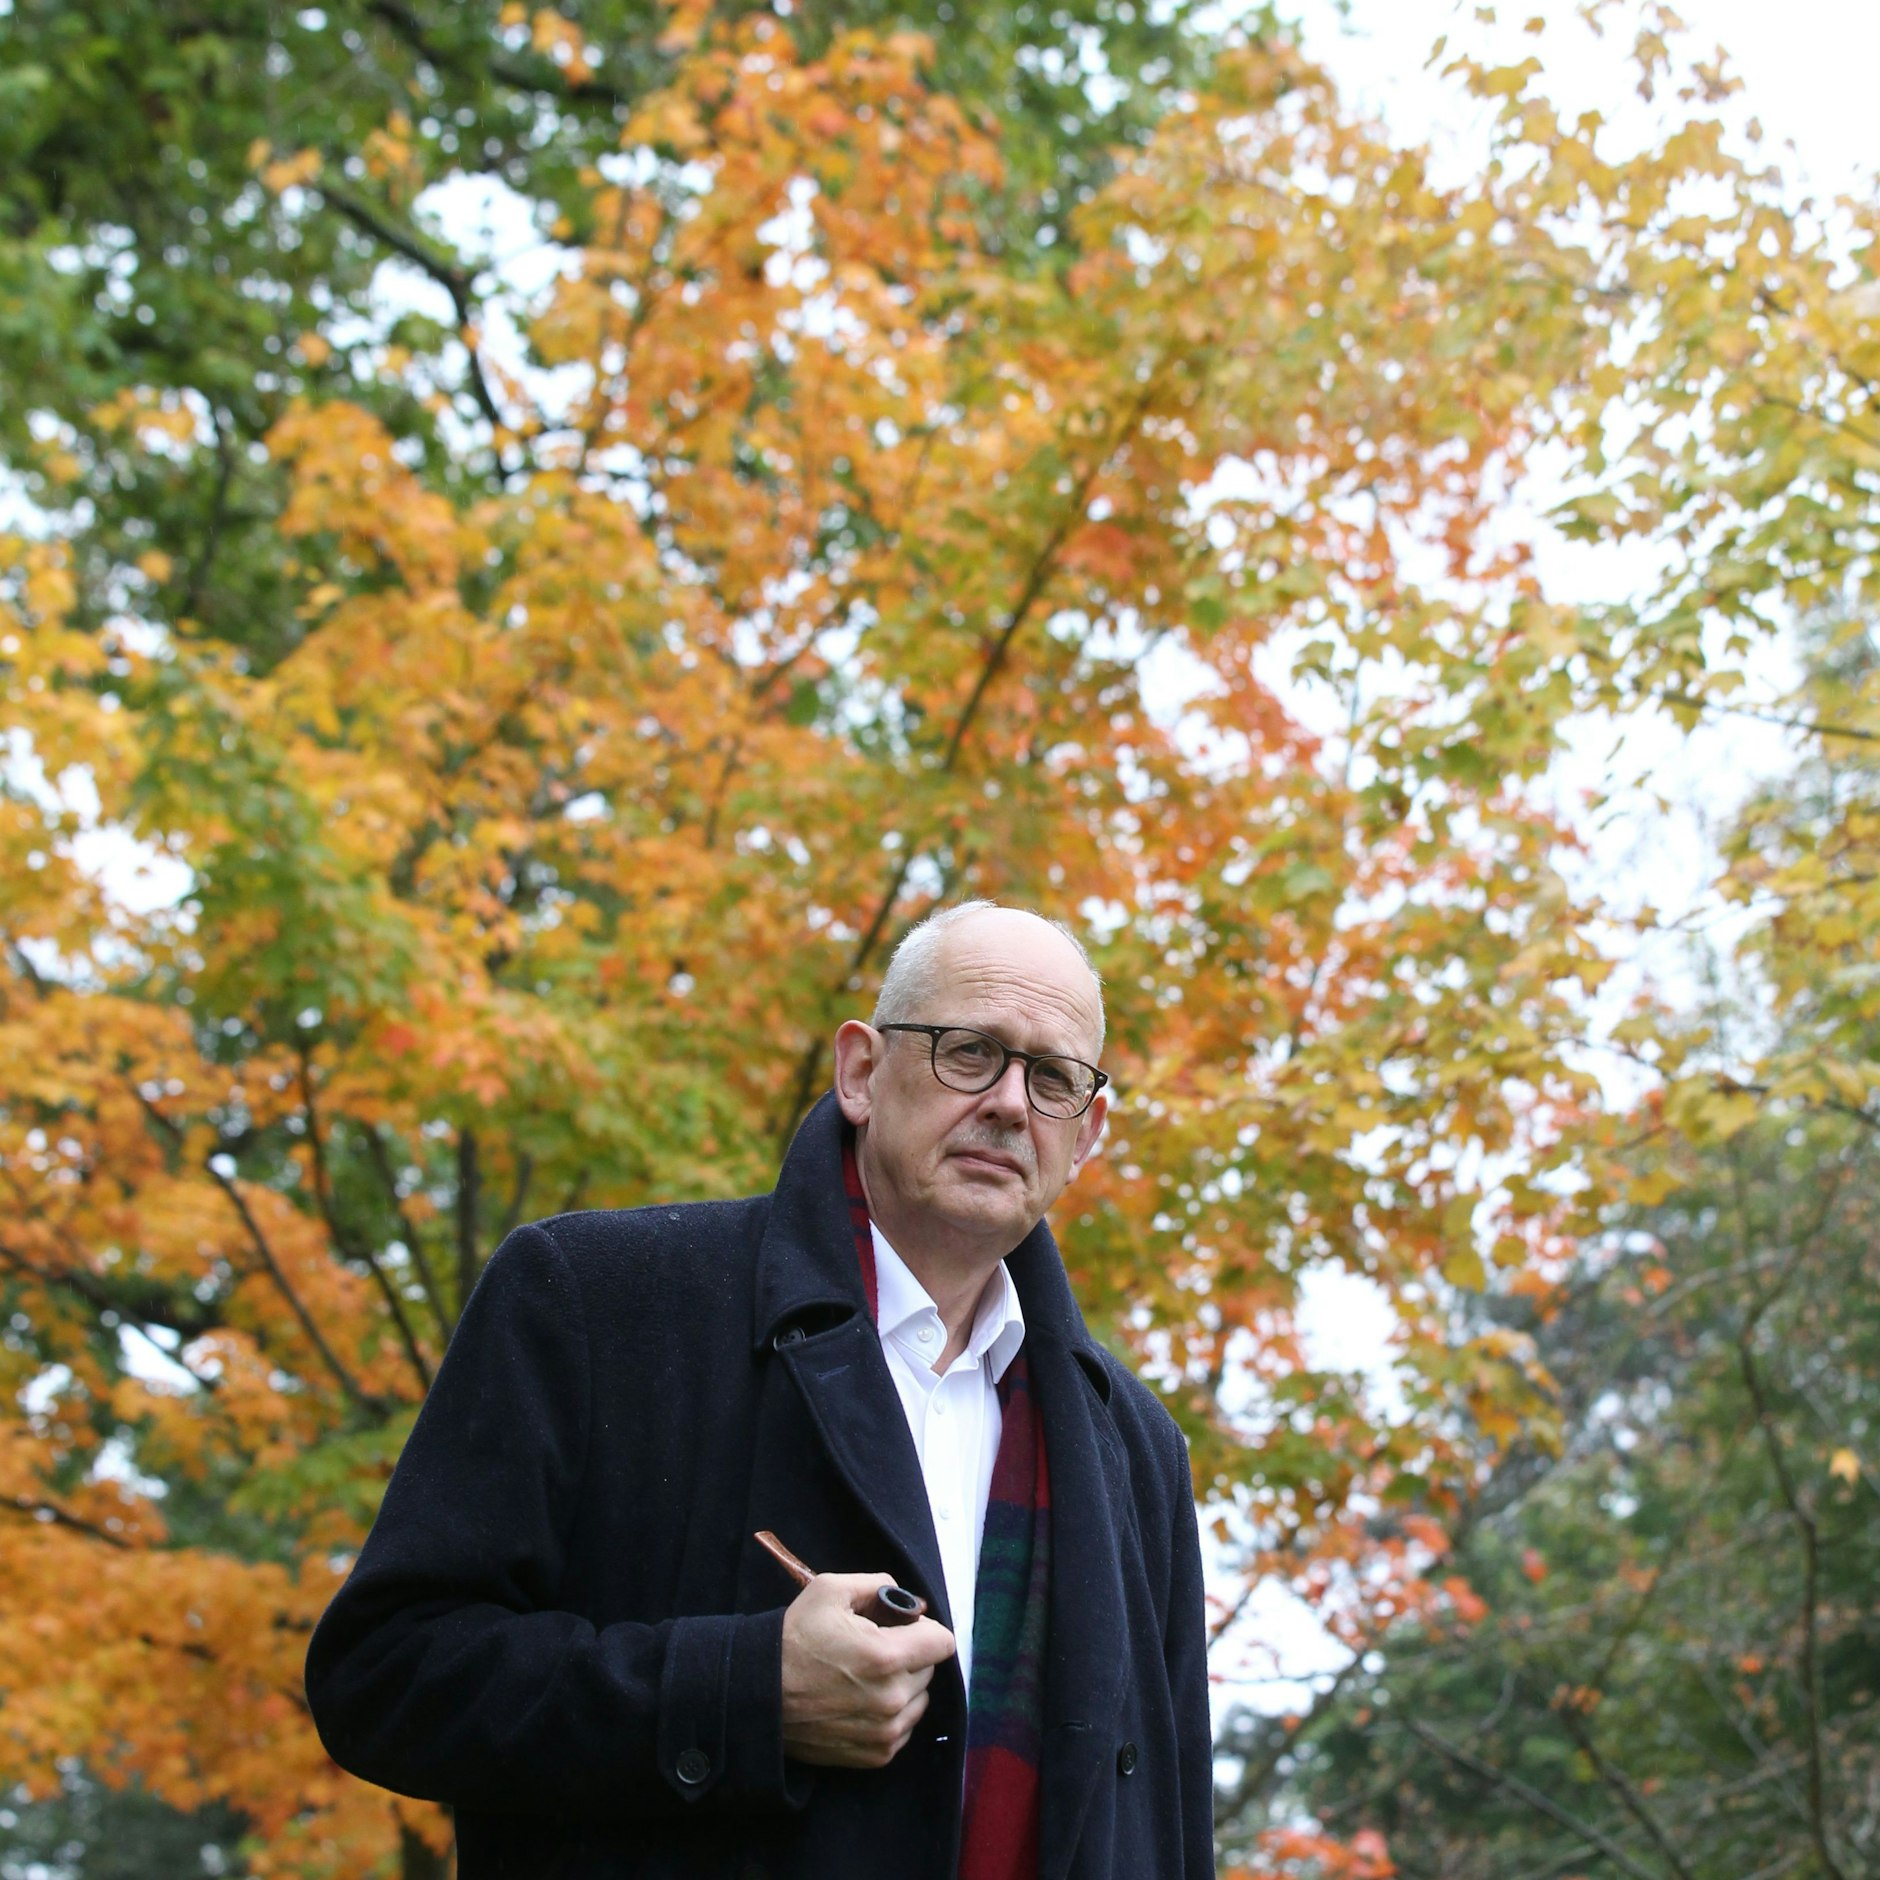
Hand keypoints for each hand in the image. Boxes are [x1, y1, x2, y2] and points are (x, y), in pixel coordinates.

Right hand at [780, 1572, 956, 1767]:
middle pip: (929, 1669)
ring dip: (903, 1686)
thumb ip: (879, 1584)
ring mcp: (885, 1732)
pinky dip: (892, 1713)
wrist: (760, 1693)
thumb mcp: (831, 1590)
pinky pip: (904, 1728)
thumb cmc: (795, 1638)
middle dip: (910, 1655)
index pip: (943, 1642)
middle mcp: (892, 1699)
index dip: (924, 1628)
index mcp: (887, 1657)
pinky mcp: (876, 1755)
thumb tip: (910, 1603)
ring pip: (919, 1700)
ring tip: (866, 1677)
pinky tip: (862, 1701)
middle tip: (874, 1648)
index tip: (903, 1627)